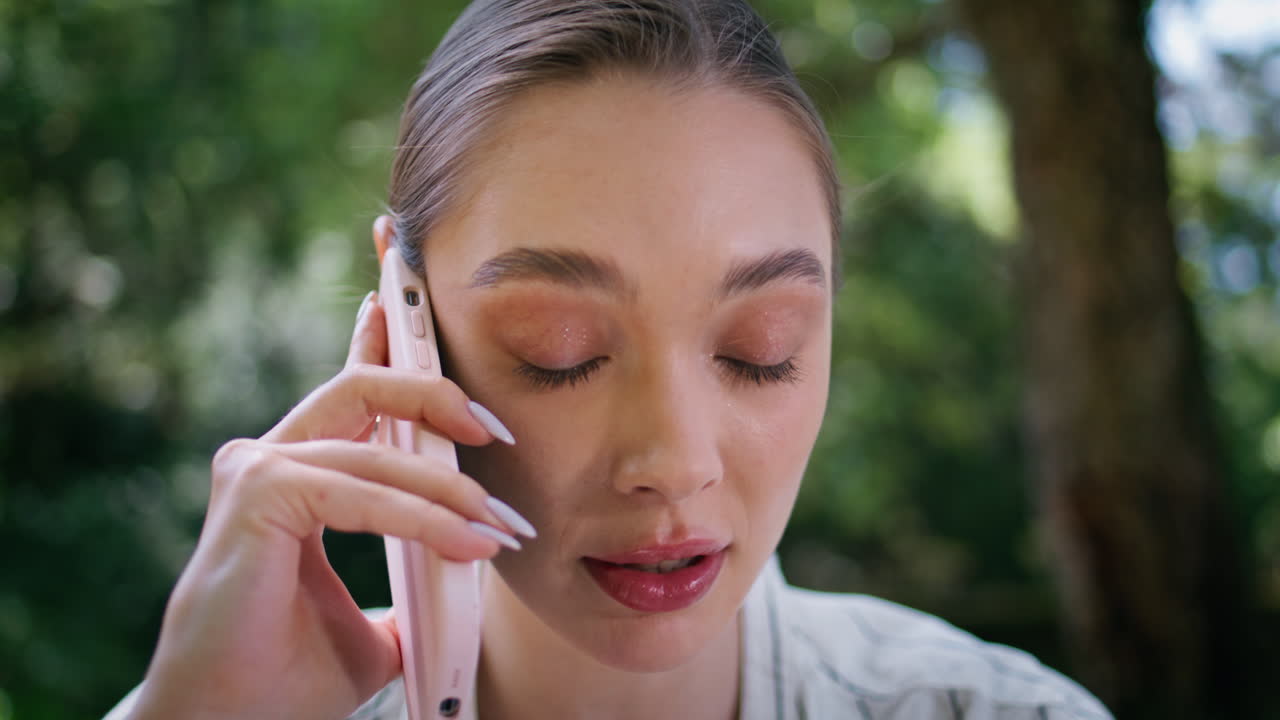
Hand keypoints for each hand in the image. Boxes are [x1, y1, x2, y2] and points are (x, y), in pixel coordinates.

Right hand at [128, 292, 528, 719]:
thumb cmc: (290, 677)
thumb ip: (410, 583)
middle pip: (365, 388)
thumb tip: (469, 574)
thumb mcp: (377, 619)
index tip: (430, 317)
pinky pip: (361, 490)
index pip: (353, 396)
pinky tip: (466, 541)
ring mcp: (257, 470)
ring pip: (376, 447)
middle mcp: (270, 458)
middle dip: (436, 390)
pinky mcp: (256, 494)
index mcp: (297, 474)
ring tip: (500, 527)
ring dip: (449, 486)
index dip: (390, 347)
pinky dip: (422, 516)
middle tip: (496, 432)